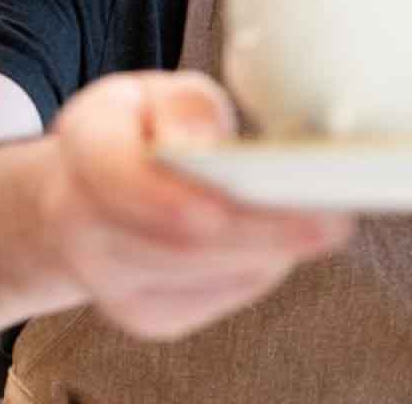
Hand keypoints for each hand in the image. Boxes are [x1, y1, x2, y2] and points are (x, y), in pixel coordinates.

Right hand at [39, 70, 354, 339]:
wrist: (82, 198)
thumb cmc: (135, 134)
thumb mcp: (154, 93)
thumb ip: (184, 107)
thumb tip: (206, 143)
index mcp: (84, 149)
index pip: (121, 178)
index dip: (173, 200)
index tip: (224, 209)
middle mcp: (80, 225)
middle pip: (179, 243)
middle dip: (259, 233)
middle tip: (331, 220)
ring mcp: (110, 282)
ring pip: (206, 275)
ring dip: (269, 251)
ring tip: (323, 224)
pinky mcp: (146, 317)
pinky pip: (216, 297)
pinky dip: (255, 269)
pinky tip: (276, 243)